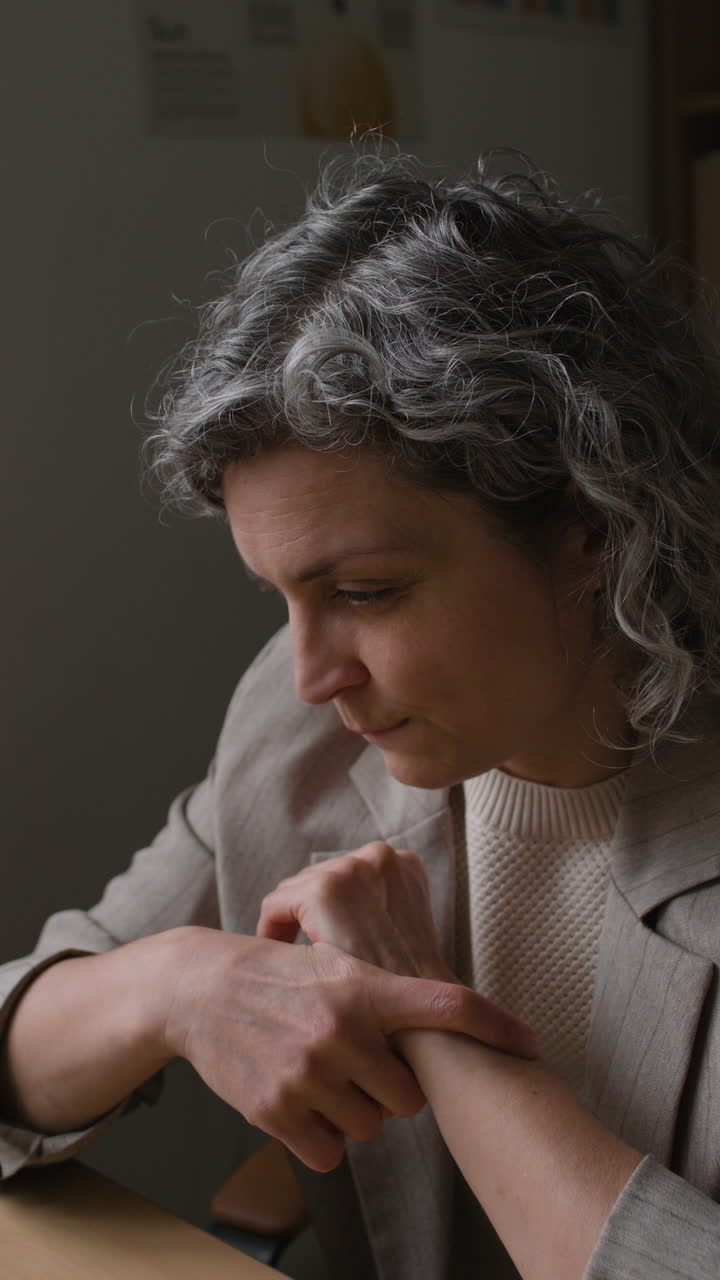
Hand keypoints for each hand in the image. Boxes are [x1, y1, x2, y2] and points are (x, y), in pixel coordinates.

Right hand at [161, 925, 532, 1172]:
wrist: (201, 989)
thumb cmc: (277, 979)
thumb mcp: (333, 967)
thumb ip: (382, 999)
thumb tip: (440, 1032)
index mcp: (362, 987)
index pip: (444, 1004)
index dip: (493, 1025)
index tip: (530, 1042)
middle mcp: (341, 1028)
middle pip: (408, 1098)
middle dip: (390, 1092)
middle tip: (361, 1071)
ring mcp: (308, 1072)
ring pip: (368, 1128)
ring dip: (354, 1115)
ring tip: (324, 1079)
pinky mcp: (277, 1109)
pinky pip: (329, 1154)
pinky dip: (322, 1139)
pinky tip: (302, 1105)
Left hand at [256, 842, 536, 1061]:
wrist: (421, 1019)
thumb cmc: (410, 988)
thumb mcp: (405, 932)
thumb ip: (381, 909)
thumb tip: (348, 912)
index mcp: (403, 863)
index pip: (347, 875)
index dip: (331, 909)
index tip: (323, 938)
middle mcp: (379, 856)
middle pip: (318, 877)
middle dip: (307, 915)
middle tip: (301, 954)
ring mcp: (351, 870)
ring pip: (293, 891)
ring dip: (290, 924)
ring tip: (288, 959)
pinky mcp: (323, 891)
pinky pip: (275, 906)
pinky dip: (271, 931)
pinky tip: (279, 962)